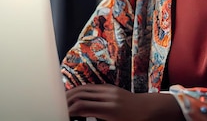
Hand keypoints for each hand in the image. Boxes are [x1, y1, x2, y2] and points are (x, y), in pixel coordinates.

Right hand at [66, 84, 183, 120]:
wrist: (151, 110)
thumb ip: (96, 120)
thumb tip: (82, 118)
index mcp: (110, 110)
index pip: (82, 106)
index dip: (68, 110)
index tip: (61, 114)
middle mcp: (109, 97)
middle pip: (80, 94)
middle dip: (65, 101)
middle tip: (56, 108)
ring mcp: (110, 90)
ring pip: (84, 89)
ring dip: (70, 94)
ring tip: (61, 102)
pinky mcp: (110, 88)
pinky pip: (91, 87)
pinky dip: (80, 91)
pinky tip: (74, 98)